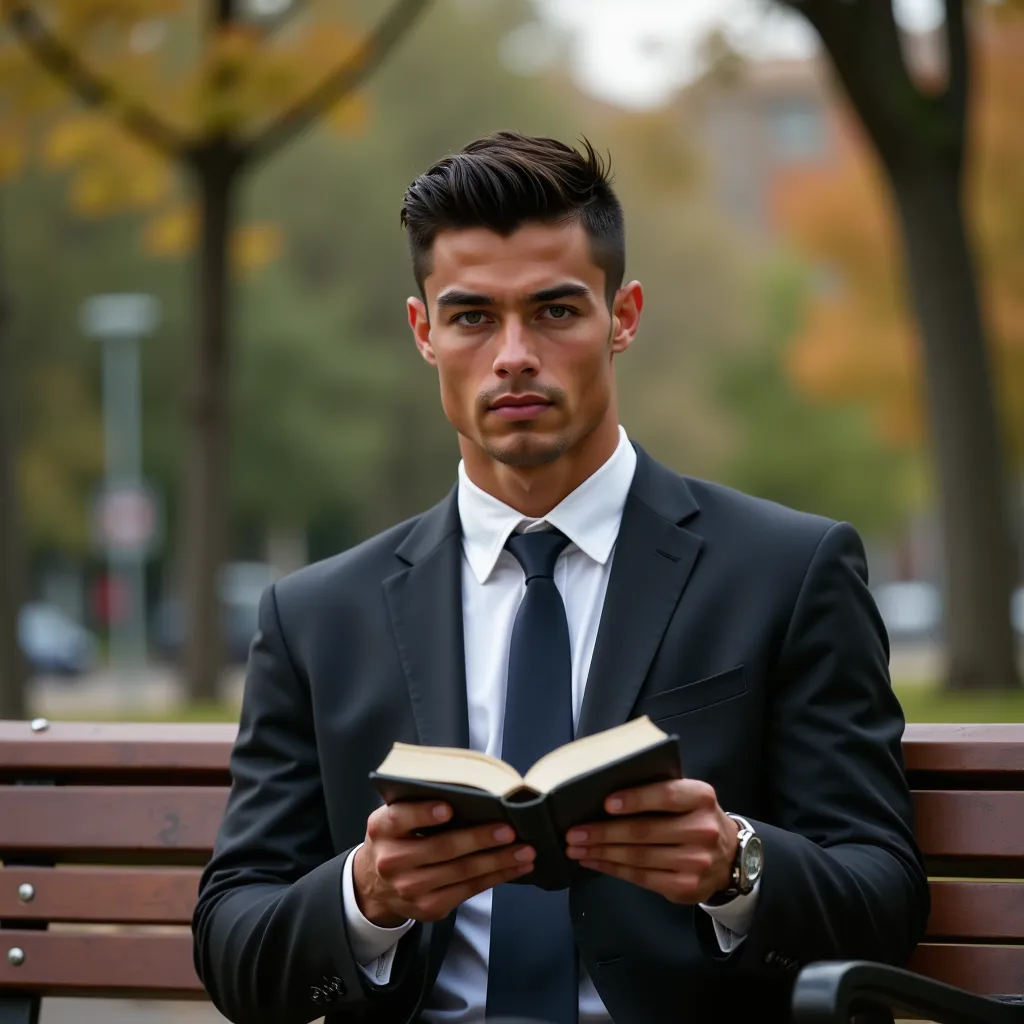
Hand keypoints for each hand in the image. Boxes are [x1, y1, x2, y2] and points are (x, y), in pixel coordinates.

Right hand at [352, 802, 535, 926]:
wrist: (376, 885)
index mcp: (382, 828)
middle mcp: (392, 860)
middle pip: (442, 848)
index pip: (400, 818)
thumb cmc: (397, 838)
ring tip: (525, 849)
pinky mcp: (429, 907)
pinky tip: (516, 867)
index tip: (448, 807)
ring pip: (462, 872)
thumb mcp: (394, 817)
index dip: (423, 813)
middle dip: (479, 838)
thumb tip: (471, 792)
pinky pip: (469, 890)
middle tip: (509, 829)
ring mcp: (411, 888)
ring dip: (498, 861)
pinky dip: (497, 877)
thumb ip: (418, 804)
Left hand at [564, 779, 739, 903]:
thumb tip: (606, 795)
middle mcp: (702, 829)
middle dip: (604, 832)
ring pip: (639, 857)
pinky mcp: (685, 886)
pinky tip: (594, 862)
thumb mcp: (689, 797)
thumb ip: (661, 792)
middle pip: (645, 831)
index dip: (635, 799)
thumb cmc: (695, 817)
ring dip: (602, 853)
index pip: (666, 795)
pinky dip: (613, 869)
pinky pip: (641, 878)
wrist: (729, 855)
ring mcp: (696, 861)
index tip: (606, 803)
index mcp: (700, 797)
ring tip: (576, 848)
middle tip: (574, 832)